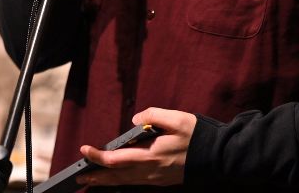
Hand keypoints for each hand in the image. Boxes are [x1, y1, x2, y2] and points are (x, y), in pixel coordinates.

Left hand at [77, 108, 194, 186]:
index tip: (85, 150)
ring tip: (92, 180)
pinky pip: (136, 182)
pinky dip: (122, 181)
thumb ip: (153, 115)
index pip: (117, 158)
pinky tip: (116, 179)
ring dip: (107, 181)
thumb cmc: (197, 136)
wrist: (218, 156)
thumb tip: (135, 120)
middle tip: (80, 176)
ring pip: (126, 182)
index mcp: (151, 155)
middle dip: (97, 176)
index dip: (98, 156)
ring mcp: (156, 178)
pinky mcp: (162, 180)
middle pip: (117, 176)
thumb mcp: (176, 118)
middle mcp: (151, 170)